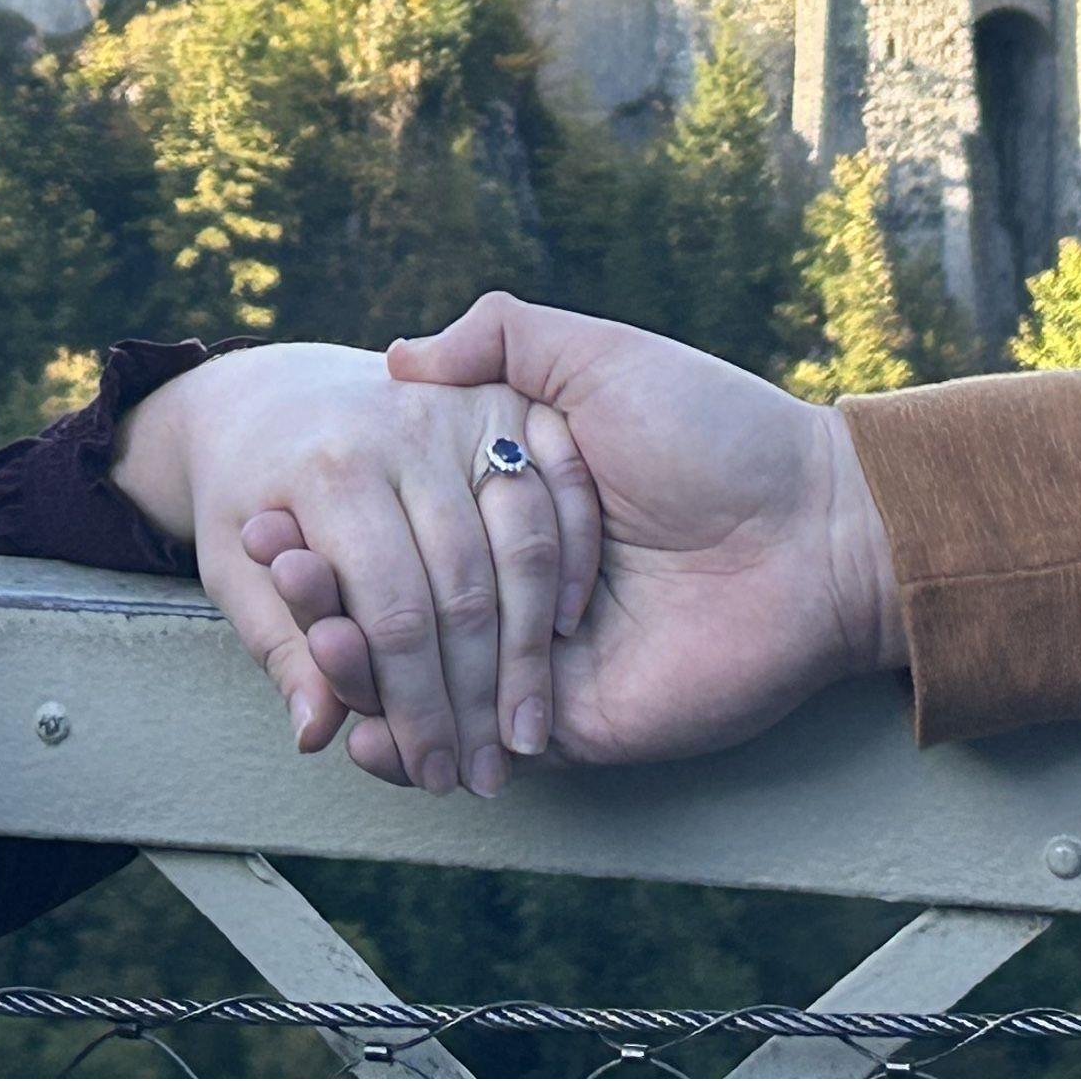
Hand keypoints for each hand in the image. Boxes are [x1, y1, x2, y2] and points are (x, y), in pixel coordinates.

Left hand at [110, 344, 599, 796]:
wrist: (268, 397)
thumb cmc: (247, 497)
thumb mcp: (230, 569)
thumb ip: (279, 648)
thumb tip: (318, 734)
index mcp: (330, 470)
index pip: (393, 612)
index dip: (416, 708)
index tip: (431, 774)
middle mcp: (403, 430)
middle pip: (463, 588)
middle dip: (475, 699)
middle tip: (482, 776)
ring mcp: (461, 410)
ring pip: (522, 547)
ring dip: (531, 653)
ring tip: (525, 734)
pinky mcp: (506, 399)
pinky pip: (560, 491)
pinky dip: (572, 565)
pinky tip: (560, 638)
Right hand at [249, 294, 906, 778]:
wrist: (815, 531)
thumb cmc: (716, 433)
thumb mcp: (600, 358)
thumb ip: (505, 337)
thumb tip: (399, 353)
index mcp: (517, 501)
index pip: (397, 525)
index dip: (328, 528)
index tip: (265, 519)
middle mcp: (521, 582)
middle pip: (395, 602)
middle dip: (323, 599)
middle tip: (273, 577)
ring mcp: (541, 657)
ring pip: (420, 678)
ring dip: (352, 669)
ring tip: (309, 643)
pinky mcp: (570, 723)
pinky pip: (473, 739)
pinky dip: (405, 742)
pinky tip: (354, 727)